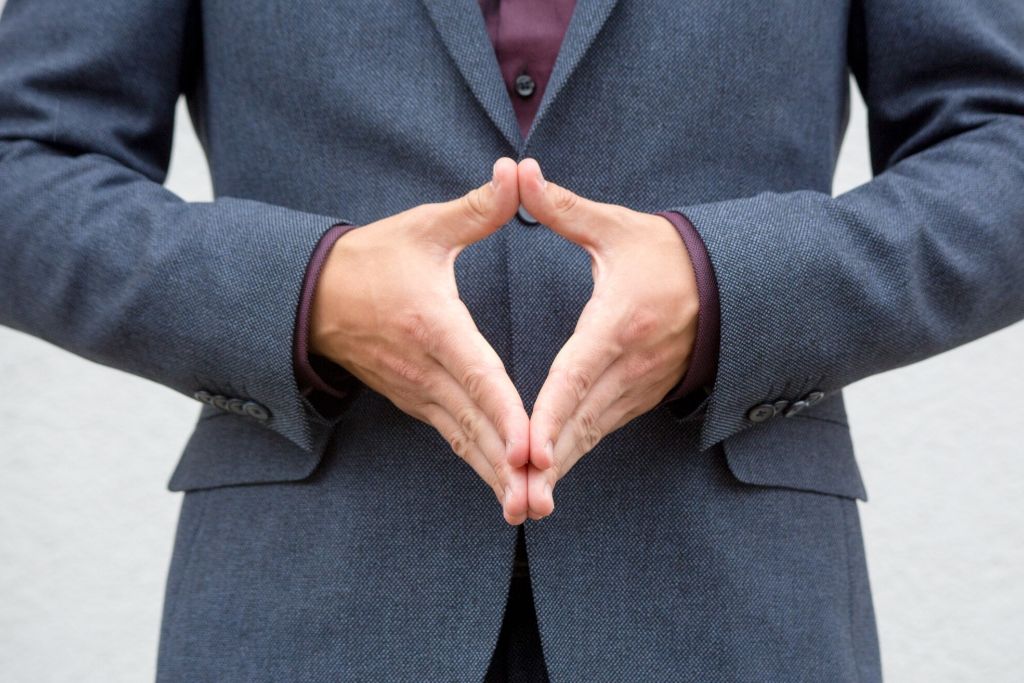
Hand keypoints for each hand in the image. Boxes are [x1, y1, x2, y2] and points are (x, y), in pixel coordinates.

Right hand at [310, 158, 530, 524]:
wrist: (312, 296)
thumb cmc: (373, 260)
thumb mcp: (424, 228)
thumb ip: (477, 208)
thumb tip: (519, 172)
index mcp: (433, 327)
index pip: (477, 375)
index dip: (505, 413)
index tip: (529, 448)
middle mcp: (425, 370)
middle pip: (473, 426)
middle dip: (506, 466)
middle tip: (539, 501)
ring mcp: (418, 393)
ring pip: (464, 442)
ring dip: (494, 475)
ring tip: (528, 507)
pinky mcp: (416, 403)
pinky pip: (454, 439)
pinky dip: (479, 464)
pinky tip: (505, 485)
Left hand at [518, 158, 699, 519]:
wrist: (732, 284)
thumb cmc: (666, 254)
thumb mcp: (618, 227)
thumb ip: (563, 207)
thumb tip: (520, 171)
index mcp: (619, 322)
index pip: (577, 373)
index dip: (551, 413)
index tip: (527, 447)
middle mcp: (630, 364)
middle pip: (581, 420)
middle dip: (549, 460)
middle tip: (518, 496)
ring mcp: (639, 386)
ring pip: (591, 434)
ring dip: (560, 467)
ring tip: (526, 502)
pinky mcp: (640, 396)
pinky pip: (601, 431)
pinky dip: (575, 454)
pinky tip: (546, 475)